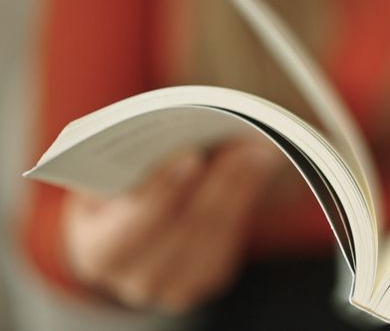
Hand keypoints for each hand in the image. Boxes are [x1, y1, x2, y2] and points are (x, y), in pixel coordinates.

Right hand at [64, 139, 281, 312]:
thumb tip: (185, 135)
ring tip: (259, 152)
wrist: (128, 227)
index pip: (131, 228)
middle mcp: (135, 280)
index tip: (191, 156)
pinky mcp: (208, 278)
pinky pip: (231, 237)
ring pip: (214, 234)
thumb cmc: (113, 188)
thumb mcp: (106, 174)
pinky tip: (259, 167)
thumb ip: (132, 160)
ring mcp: (175, 287)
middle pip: (184, 231)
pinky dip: (246, 198)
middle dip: (216, 185)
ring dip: (240, 188)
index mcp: (98, 253)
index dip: (162, 192)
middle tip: (242, 147)